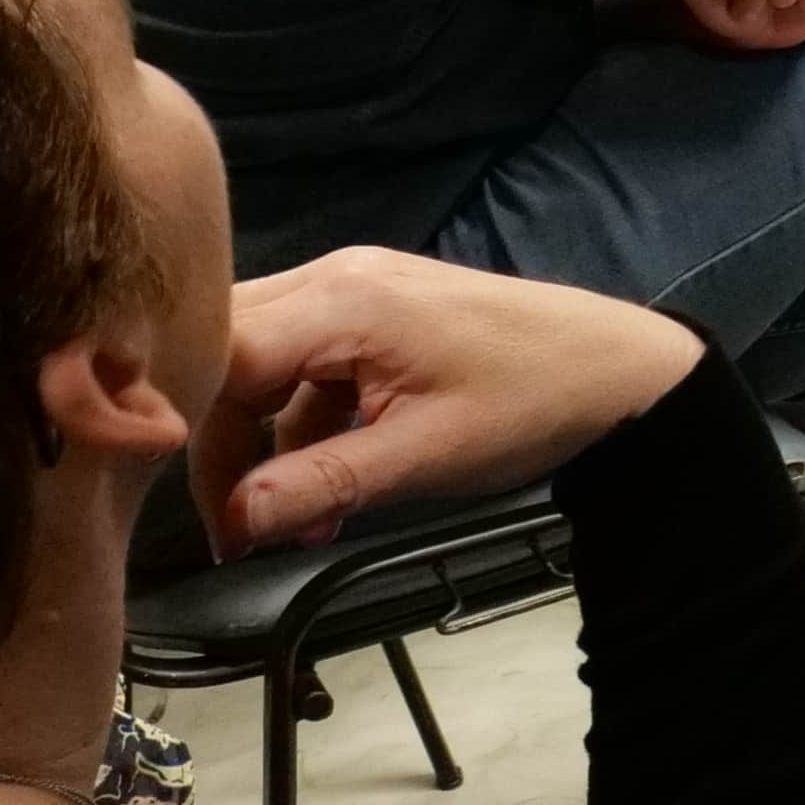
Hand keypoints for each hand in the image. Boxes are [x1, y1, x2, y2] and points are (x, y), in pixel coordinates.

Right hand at [201, 251, 704, 553]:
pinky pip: (306, 367)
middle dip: (218, 442)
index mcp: (342, 301)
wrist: (621, 371)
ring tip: (284, 524)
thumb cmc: (533, 402)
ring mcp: (355, 290)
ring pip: (261, 363)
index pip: (216, 353)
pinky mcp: (374, 313)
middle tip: (231, 526)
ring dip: (263, 444)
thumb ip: (322, 485)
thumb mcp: (424, 457)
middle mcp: (335, 278)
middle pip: (226, 352)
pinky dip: (303, 429)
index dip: (184, 427)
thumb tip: (235, 523)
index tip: (183, 500)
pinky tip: (325, 495)